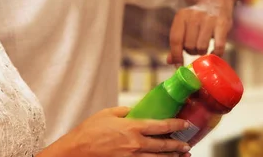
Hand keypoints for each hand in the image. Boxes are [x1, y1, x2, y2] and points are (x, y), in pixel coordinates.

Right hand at [55, 107, 191, 156]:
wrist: (76, 151)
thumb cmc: (89, 131)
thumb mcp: (108, 113)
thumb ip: (125, 111)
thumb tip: (135, 110)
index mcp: (133, 127)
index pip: (161, 126)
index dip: (176, 125)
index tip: (185, 124)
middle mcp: (136, 144)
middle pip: (163, 145)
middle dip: (178, 145)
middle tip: (187, 144)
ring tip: (182, 155)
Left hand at [167, 1, 233, 65]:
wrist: (216, 0)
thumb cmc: (197, 19)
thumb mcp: (184, 25)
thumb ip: (177, 43)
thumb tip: (171, 61)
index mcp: (181, 16)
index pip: (175, 39)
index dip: (176, 55)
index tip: (178, 66)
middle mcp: (194, 16)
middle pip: (188, 45)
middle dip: (191, 51)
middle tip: (195, 49)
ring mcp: (209, 19)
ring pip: (201, 47)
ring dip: (202, 52)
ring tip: (203, 47)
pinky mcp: (223, 24)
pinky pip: (218, 46)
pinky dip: (215, 54)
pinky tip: (214, 53)